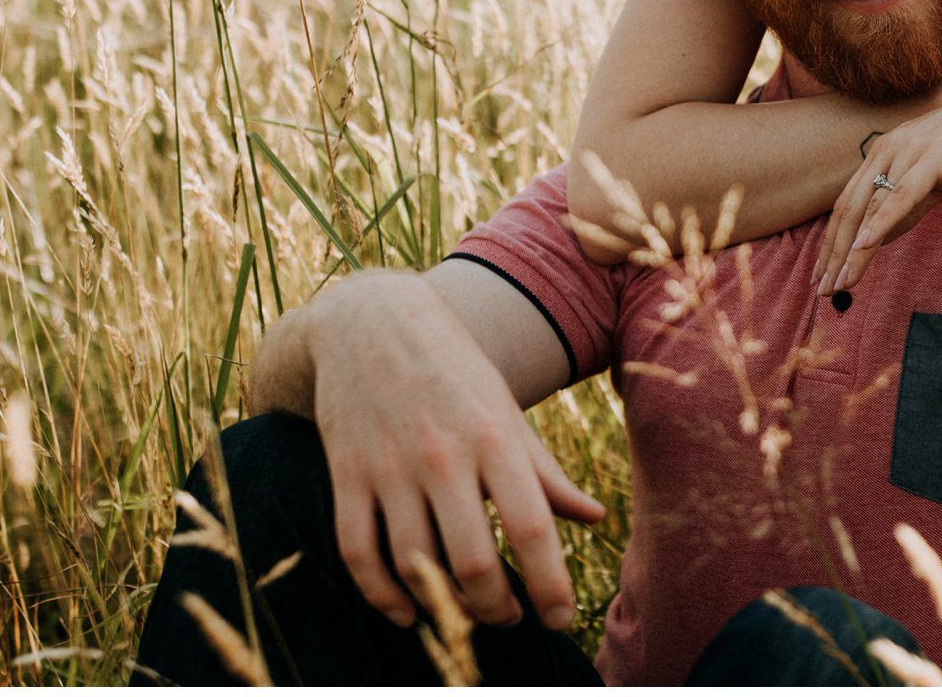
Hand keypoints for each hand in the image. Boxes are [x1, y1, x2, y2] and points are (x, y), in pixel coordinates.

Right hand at [301, 273, 604, 630]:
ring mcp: (390, 466)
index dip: (549, 584)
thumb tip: (595, 518)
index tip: (560, 620)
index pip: (531, 527)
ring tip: (468, 614)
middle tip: (510, 618)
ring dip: (444, 607)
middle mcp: (443, 454)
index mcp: (495, 436)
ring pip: (415, 565)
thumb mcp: (506, 410)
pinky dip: (381, 595)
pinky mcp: (346, 474)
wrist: (369, 321)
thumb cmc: (453, 369)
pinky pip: (358, 553)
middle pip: (472, 562)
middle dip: (496, 608)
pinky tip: (406, 612)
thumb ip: (545, 470)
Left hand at [812, 51, 941, 293]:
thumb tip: (881, 236)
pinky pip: (903, 194)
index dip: (832, 242)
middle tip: (820, 291)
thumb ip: (909, 206)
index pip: (849, 204)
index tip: (823, 275)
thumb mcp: (939, 181)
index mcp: (887, 153)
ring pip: (871, 206)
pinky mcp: (935, 155)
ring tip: (838, 283)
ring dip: (851, 249)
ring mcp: (910, 150)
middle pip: (849, 208)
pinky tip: (865, 246)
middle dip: (833, 253)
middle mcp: (889, 149)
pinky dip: (882, 221)